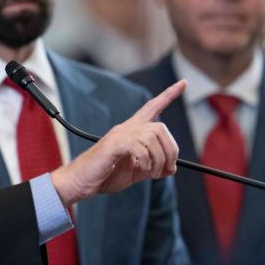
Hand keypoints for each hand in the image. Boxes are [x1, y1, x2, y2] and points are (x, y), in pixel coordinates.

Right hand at [51, 80, 185, 204]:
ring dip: (159, 159)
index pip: (152, 107)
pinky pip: (139, 148)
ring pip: (152, 137)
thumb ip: (153, 166)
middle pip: (160, 127)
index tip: (183, 83)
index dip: (169, 95)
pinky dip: (145, 162)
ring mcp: (119, 135)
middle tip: (168, 168)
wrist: (81, 181)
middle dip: (171, 150)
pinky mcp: (113, 145)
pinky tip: (138, 168)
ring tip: (151, 173)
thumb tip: (171, 168)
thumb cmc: (105, 175)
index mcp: (131, 132)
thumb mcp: (136, 171)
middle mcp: (126, 129)